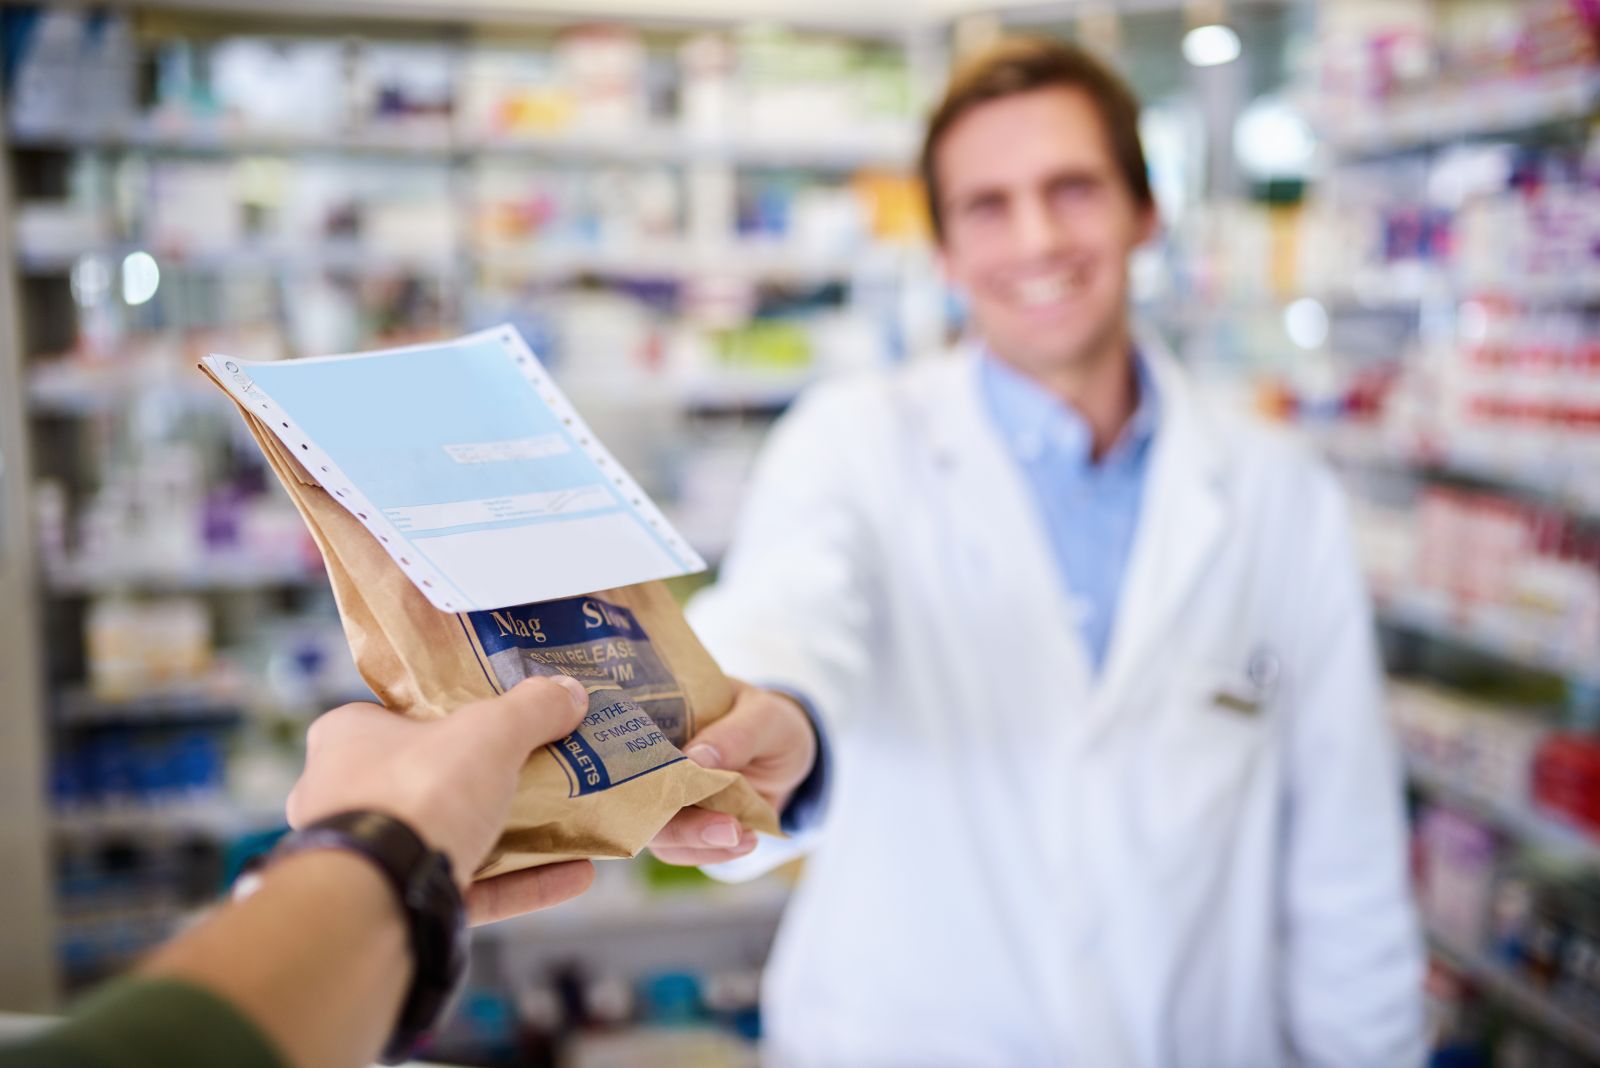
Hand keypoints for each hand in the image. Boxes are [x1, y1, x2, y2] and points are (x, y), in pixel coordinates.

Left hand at [287, 676, 595, 924]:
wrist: (377, 901)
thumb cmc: (415, 793)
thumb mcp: (489, 733)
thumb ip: (532, 709)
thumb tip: (569, 693)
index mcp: (349, 737)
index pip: (405, 713)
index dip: (458, 711)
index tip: (507, 713)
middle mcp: (351, 796)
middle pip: (439, 778)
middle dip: (498, 777)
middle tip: (551, 765)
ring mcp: (377, 857)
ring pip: (457, 837)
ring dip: (524, 835)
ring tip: (576, 820)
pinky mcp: (403, 906)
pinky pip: (474, 888)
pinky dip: (525, 883)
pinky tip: (577, 874)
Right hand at [648, 681, 817, 865]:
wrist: (787, 753)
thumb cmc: (768, 723)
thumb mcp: (764, 718)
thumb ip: (736, 735)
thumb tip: (695, 758)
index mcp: (656, 716)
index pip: (626, 741)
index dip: (634, 767)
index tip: (673, 787)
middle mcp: (646, 759)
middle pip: (636, 799)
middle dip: (676, 823)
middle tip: (728, 828)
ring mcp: (661, 796)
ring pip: (656, 833)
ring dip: (697, 843)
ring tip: (744, 837)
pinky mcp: (680, 824)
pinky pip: (680, 849)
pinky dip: (711, 853)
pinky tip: (747, 842)